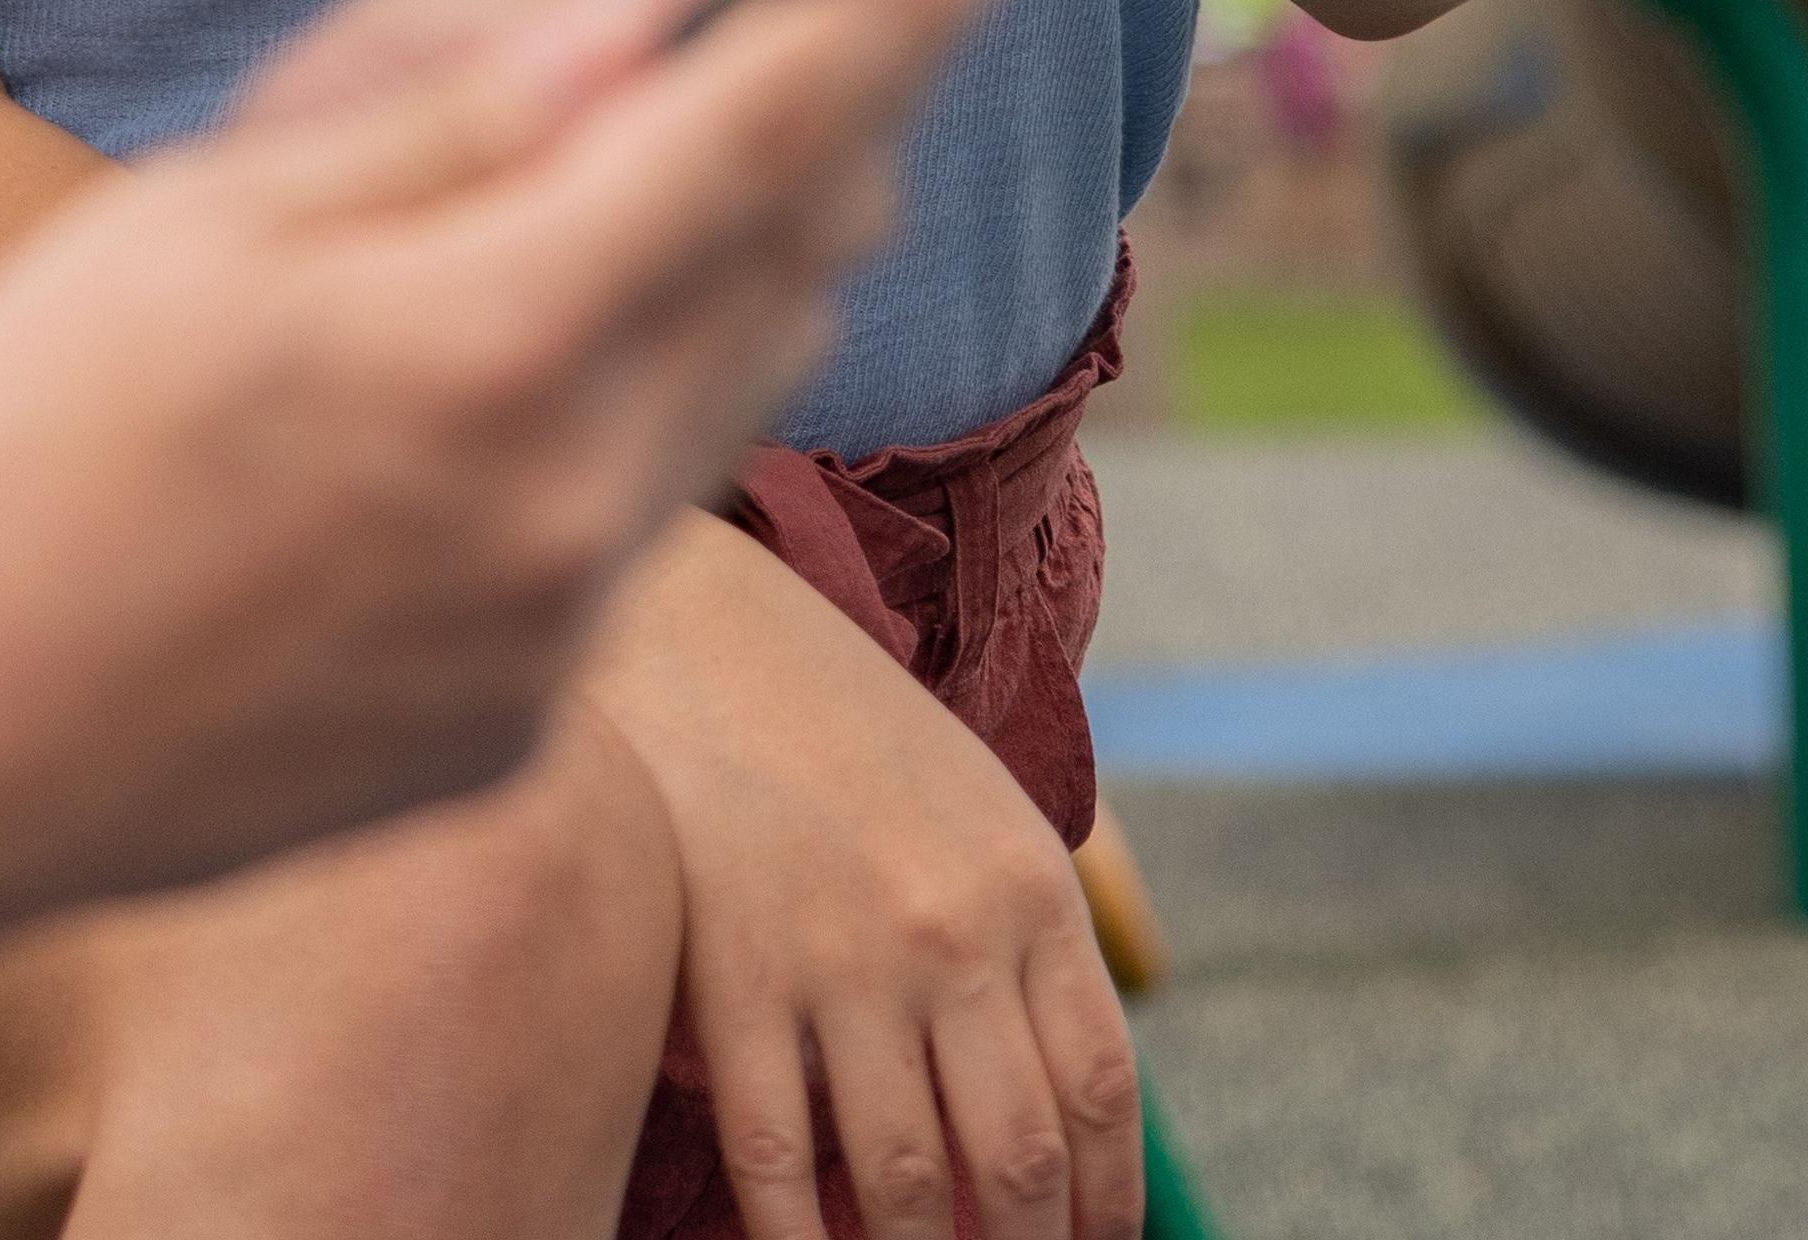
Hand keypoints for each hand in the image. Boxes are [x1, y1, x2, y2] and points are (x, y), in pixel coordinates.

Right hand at [0, 0, 1069, 931]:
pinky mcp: (530, 724)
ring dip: (733, 238)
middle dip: (826, 93)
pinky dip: (629, 385)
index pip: (784, 114)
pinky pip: (650, 503)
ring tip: (584, 164)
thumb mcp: (214, 211)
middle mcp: (572, 511)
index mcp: (489, 349)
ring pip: (751, 373)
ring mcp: (563, 637)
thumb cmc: (15, 439)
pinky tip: (477, 360)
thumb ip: (472, 106)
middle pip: (808, 242)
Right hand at [593, 526, 1141, 1239]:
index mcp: (1029, 889)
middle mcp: (953, 935)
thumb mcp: (978, 808)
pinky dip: (799, 1238)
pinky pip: (777, 1155)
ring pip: (907, 1183)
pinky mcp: (735, 978)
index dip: (1108, 1202)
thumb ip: (1026, 939)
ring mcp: (843, 962)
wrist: (698, 628)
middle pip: (1019, 1158)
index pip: (1100, 1092)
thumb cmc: (845, 731)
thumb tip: (1060, 1106)